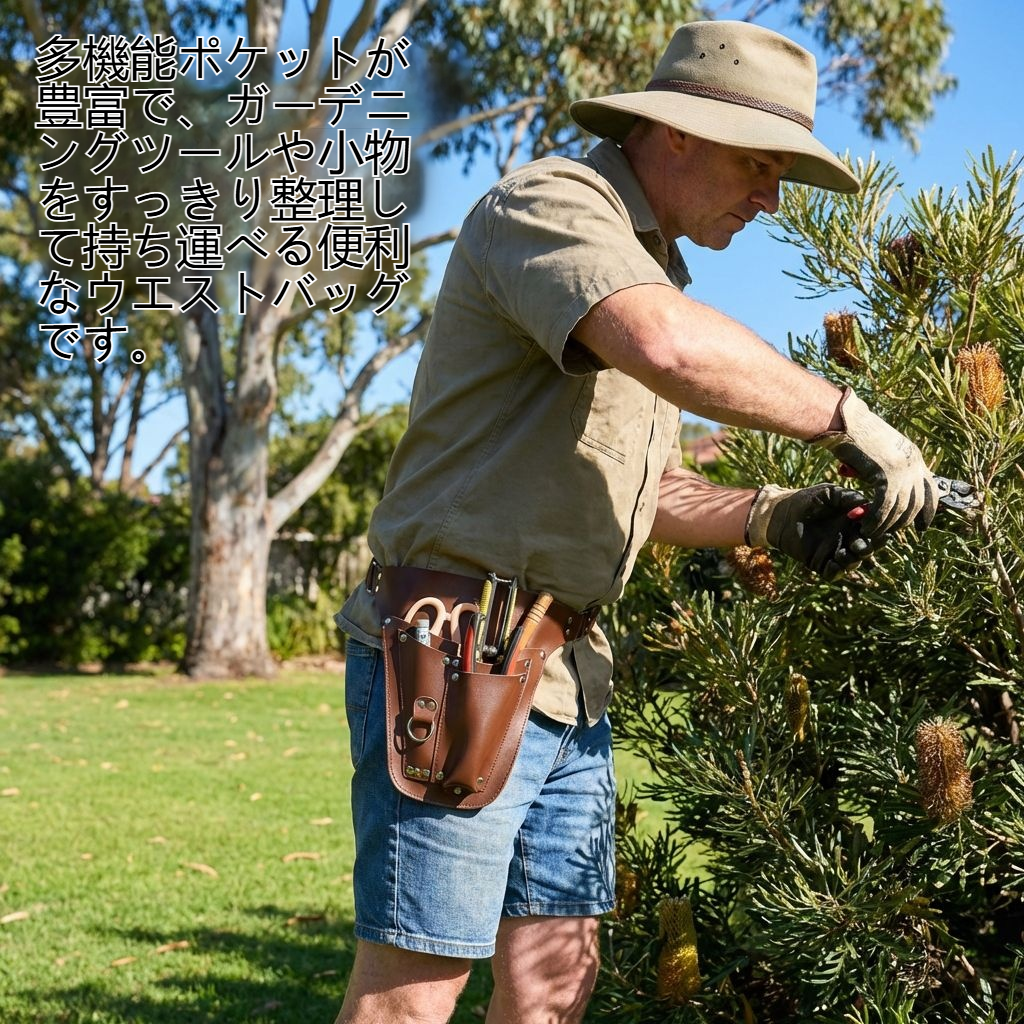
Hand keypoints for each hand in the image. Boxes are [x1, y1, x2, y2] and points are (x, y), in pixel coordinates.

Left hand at [746, 483, 882, 579]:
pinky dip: (836, 571)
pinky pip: (833, 573)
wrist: (779, 513)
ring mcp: (834, 551)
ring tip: (843, 553)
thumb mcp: (828, 493)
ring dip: (852, 560)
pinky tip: (834, 563)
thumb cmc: (805, 499)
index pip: (873, 529)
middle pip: (867, 548)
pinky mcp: (819, 562)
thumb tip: (868, 502)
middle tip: (858, 544)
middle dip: (867, 548)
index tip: (873, 528)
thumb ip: (848, 496)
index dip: (877, 530)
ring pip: (852, 562)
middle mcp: (848, 537)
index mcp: (854, 521)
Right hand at [810, 388, 936, 535]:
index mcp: (914, 457)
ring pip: (900, 508)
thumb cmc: (854, 435)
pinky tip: (865, 525)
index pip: (930, 490)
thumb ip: (888, 469)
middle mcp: (913, 463)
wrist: (844, 422)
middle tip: (888, 533)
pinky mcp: (886, 475)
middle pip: (916, 503)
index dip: (928, 511)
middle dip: (903, 522)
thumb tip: (885, 490)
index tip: (922, 526)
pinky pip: (884, 506)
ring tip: (870, 532)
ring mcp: (902, 469)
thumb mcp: (879, 452)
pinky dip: (875, 519)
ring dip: (885, 525)